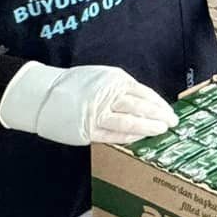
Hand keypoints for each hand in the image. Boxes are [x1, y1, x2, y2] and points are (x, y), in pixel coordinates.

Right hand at [0, 61, 175, 145]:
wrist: (43, 94)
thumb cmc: (75, 85)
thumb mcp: (102, 77)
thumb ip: (121, 89)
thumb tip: (145, 103)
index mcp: (113, 81)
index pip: (144, 93)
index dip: (159, 104)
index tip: (170, 112)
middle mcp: (107, 96)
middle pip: (140, 108)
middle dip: (159, 116)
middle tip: (172, 123)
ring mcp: (96, 114)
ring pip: (128, 123)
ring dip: (147, 128)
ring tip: (160, 131)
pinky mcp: (87, 130)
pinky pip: (112, 135)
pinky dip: (128, 137)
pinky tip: (139, 138)